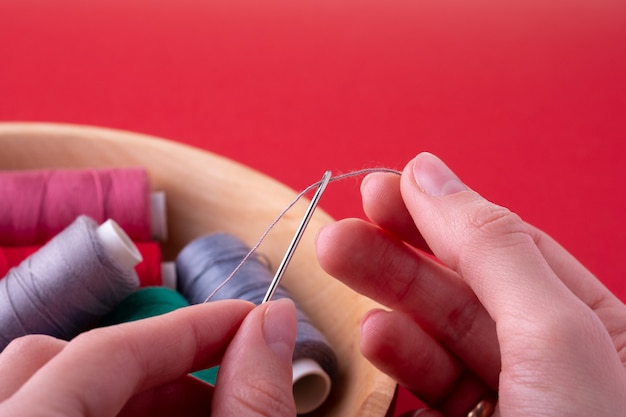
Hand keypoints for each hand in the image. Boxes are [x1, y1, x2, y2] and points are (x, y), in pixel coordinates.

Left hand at [0, 298, 297, 416]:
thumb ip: (250, 402)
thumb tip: (274, 324)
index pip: (103, 351)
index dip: (187, 327)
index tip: (247, 322)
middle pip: (60, 363)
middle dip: (160, 363)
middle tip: (230, 380)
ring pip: (47, 392)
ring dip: (136, 391)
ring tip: (204, 414)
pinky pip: (45, 415)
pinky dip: (109, 415)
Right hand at [316, 152, 625, 415]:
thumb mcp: (557, 340)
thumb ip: (493, 250)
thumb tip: (431, 173)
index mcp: (602, 332)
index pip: (511, 246)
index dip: (444, 209)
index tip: (386, 185)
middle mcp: (560, 364)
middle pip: (468, 284)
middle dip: (400, 249)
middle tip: (343, 226)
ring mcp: (515, 405)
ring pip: (441, 333)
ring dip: (388, 297)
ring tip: (340, 265)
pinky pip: (432, 386)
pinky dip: (398, 357)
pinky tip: (373, 336)